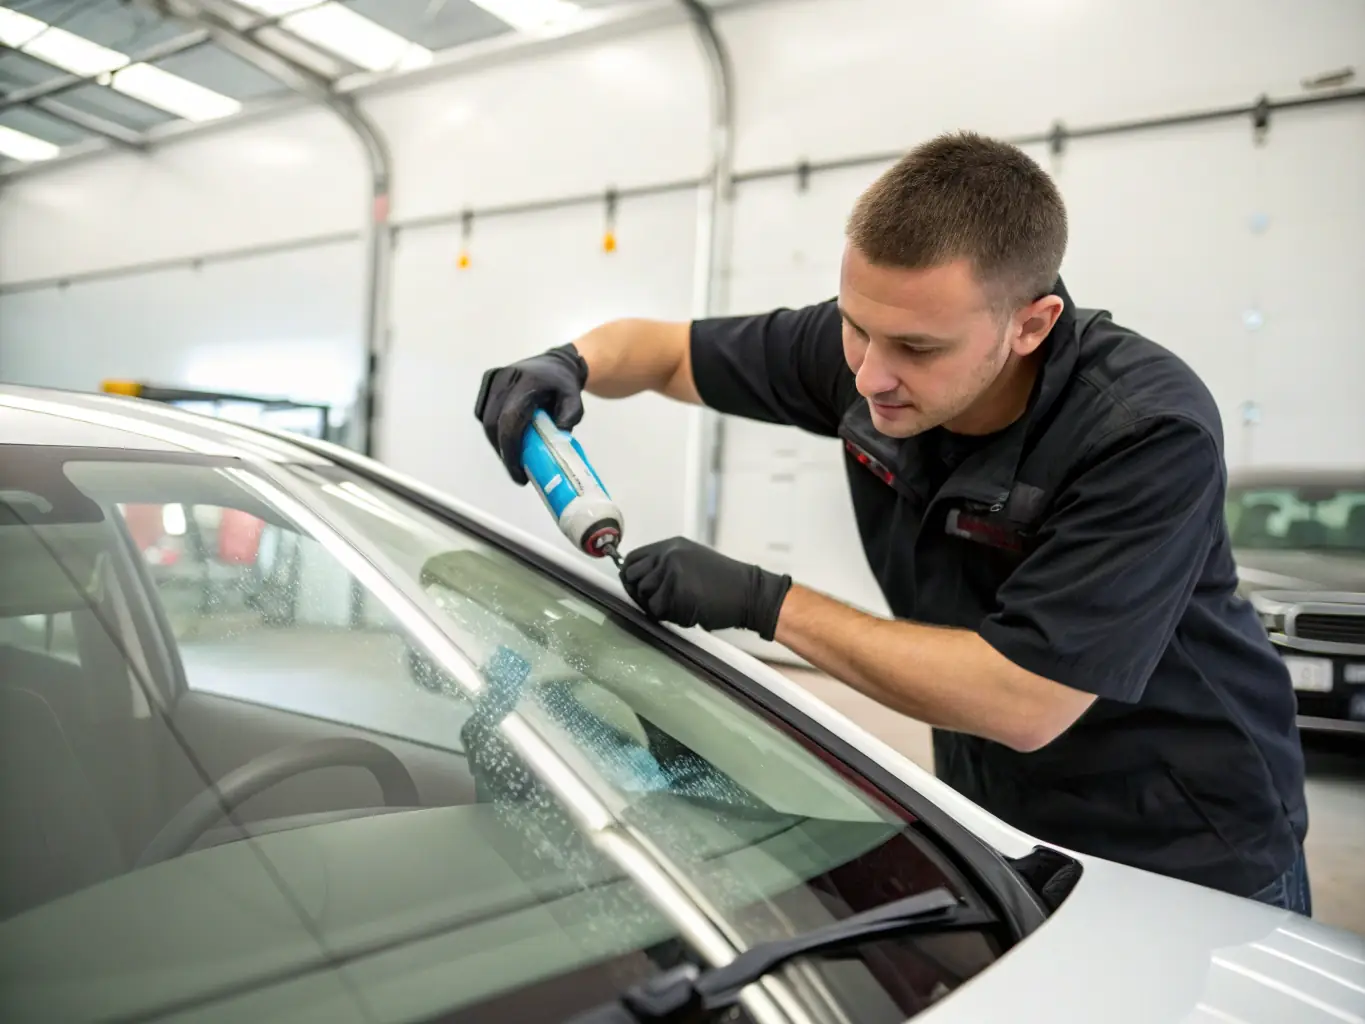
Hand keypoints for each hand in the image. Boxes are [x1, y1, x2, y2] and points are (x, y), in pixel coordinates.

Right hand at [475, 343, 588, 484]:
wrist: (555, 363)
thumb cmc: (564, 385)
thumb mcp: (575, 399)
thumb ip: (571, 415)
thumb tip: (559, 435)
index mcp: (527, 381)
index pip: (510, 420)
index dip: (511, 450)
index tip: (519, 473)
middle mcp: (505, 377)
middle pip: (494, 424)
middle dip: (503, 452)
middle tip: (517, 471)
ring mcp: (493, 378)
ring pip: (486, 420)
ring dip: (497, 443)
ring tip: (513, 459)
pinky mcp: (487, 382)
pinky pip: (483, 413)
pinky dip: (493, 431)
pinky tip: (506, 441)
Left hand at [620, 537, 791, 640]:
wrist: (748, 593)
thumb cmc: (723, 582)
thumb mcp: (691, 560)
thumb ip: (665, 565)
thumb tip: (638, 579)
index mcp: (671, 546)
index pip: (633, 558)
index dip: (630, 576)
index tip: (634, 587)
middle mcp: (668, 556)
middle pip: (632, 577)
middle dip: (640, 593)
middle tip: (658, 601)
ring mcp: (671, 573)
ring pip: (644, 597)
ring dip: (657, 606)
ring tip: (680, 605)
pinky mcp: (676, 593)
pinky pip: (657, 611)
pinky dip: (669, 616)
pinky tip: (687, 611)